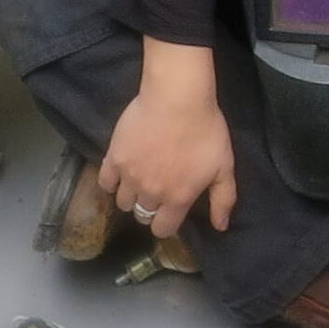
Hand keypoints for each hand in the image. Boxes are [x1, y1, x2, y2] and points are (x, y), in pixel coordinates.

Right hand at [97, 38, 236, 240]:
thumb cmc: (206, 130)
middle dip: (150, 208)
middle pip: (142, 215)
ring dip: (132, 196)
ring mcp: (129, 176)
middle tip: (157, 188)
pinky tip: (121, 171)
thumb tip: (220, 227)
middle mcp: (151, 193)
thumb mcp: (224, 166)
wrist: (177, 98)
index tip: (170, 210)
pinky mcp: (114, 158)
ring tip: (140, 180)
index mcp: (178, 198)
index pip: (163, 229)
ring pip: (123, 202)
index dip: (166, 223)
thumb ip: (223, 198)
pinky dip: (112, 181)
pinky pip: (105, 182)